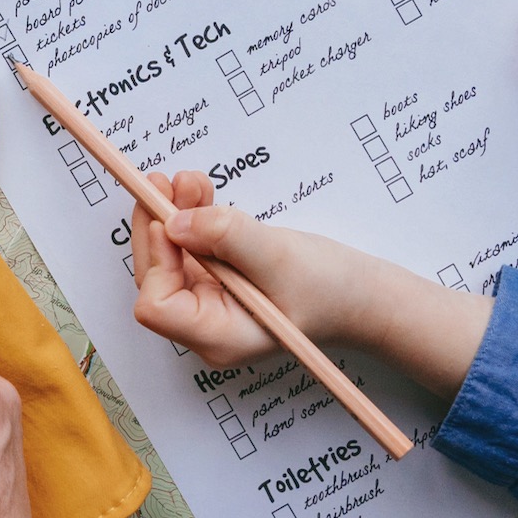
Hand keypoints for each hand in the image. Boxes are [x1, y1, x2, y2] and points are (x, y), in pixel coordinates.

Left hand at [129, 171, 489, 397]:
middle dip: (159, 226)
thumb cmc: (331, 289)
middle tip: (164, 182)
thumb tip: (174, 221)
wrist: (362, 294)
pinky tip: (200, 194)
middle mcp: (205, 325)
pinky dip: (192, 218)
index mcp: (218, 336)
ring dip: (175, 214)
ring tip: (189, 181)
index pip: (156, 305)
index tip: (168, 219)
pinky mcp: (220, 281)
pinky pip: (192, 248)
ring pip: (172, 255)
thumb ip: (226, 237)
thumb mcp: (279, 257)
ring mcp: (210, 302)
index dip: (156, 259)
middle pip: (156, 275)